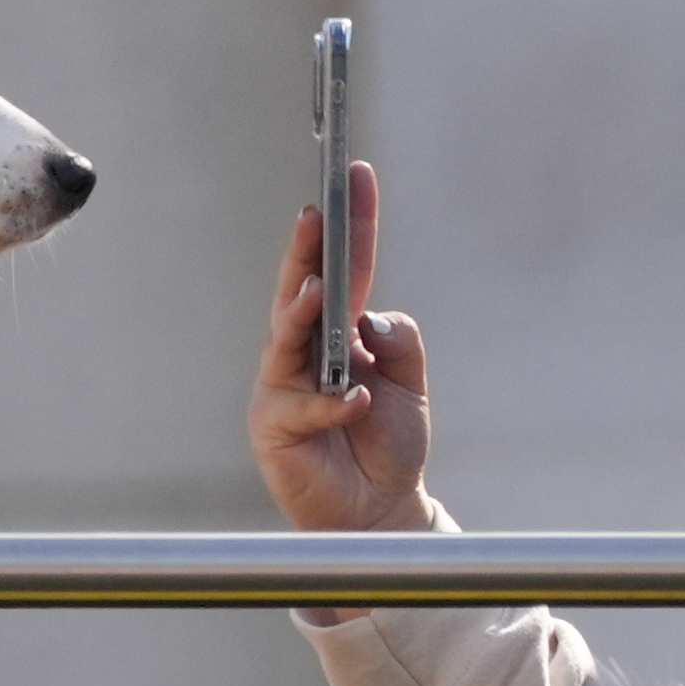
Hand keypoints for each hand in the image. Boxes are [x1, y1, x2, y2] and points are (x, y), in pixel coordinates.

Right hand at [247, 162, 435, 541]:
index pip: (344, 268)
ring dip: (301, 314)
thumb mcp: (411, 383)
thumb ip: (400, 340)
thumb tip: (369, 317)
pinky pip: (300, 404)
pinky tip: (357, 401)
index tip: (355, 176)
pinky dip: (334, 402)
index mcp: (340, 331)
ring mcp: (283, 385)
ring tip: (319, 295)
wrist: (381, 509)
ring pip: (285, 337)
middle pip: (299, 290)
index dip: (350, 224)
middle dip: (305, 251)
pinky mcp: (272, 424)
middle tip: (314, 216)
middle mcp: (304, 350)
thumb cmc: (390, 444)